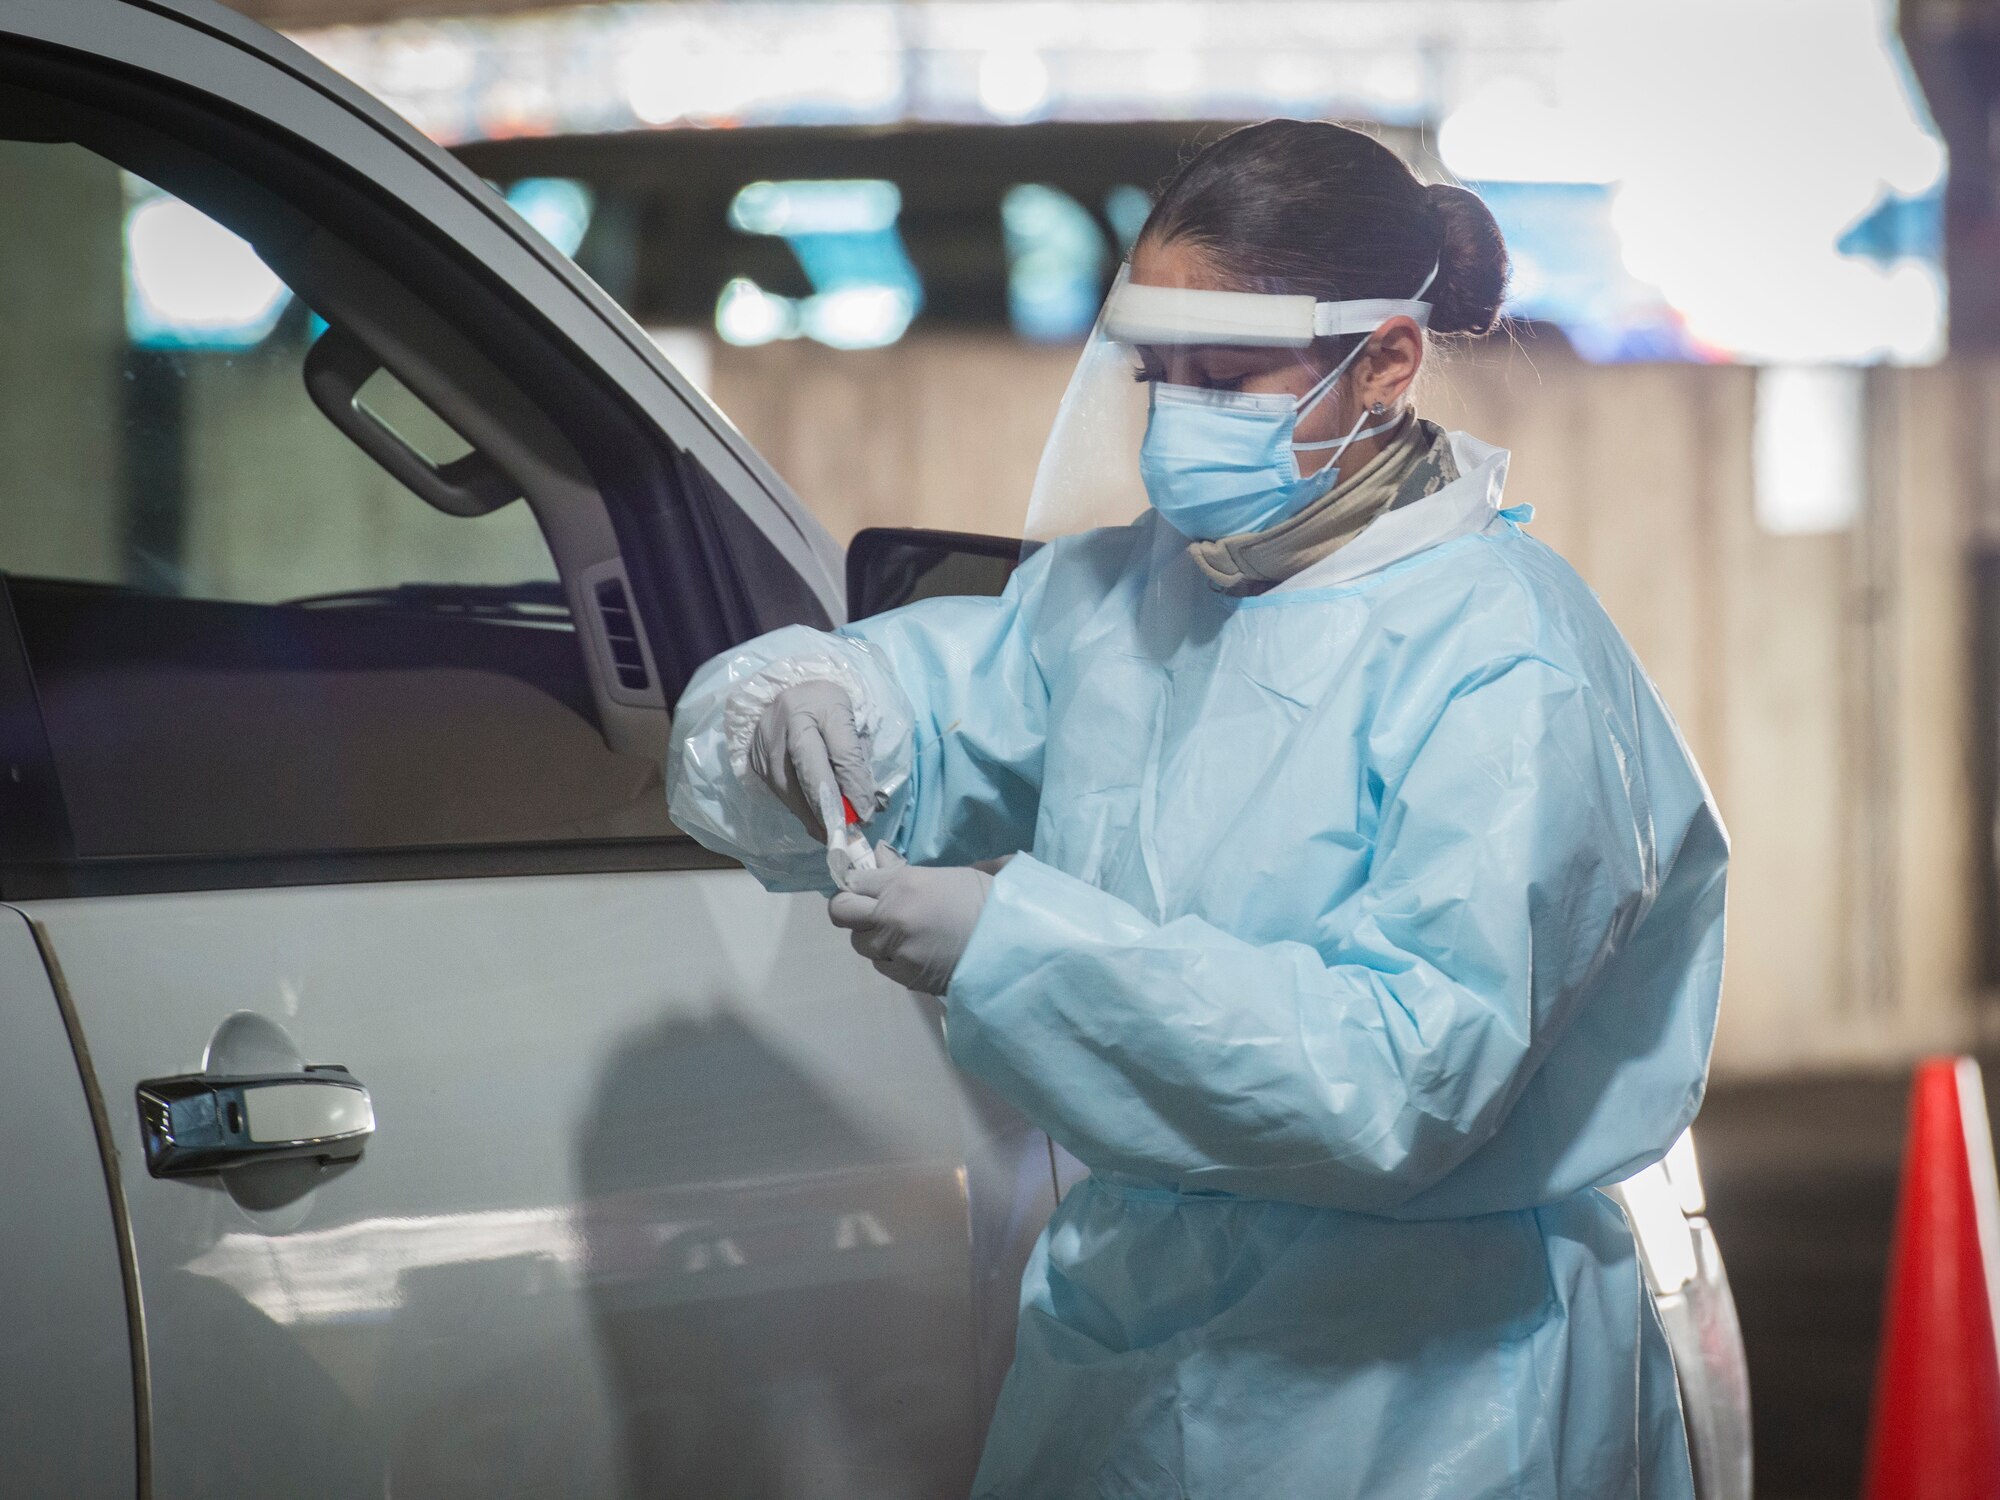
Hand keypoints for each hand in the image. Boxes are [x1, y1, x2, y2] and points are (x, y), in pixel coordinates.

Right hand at [748, 679, 875, 839]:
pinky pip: (778, 789)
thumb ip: (855, 759)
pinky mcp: (755, 758)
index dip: (852, 785)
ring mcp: (765, 740)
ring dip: (811, 815)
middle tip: (845, 833)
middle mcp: (786, 720)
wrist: (790, 692)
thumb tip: (860, 804)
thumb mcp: (850, 721)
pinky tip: (812, 818)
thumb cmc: (826, 707)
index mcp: (819, 704)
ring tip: (830, 833)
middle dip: (828, 808)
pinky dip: (797, 807)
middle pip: (807, 771)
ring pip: (787, 787)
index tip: (865, 813)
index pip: (840, 750)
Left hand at [828, 846, 992, 995]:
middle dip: (850, 910)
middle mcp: (891, 916)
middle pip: (840, 913)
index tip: (863, 888)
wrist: (1011, 941)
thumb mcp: (943, 875)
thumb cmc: (983, 899)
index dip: (855, 885)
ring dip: (873, 938)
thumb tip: (879, 857)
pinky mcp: (905, 976)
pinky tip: (914, 952)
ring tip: (900, 934)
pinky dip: (891, 959)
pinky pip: (881, 965)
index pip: (852, 882)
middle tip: (868, 911)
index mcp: (902, 884)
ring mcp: (895, 949)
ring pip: (860, 943)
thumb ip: (902, 871)